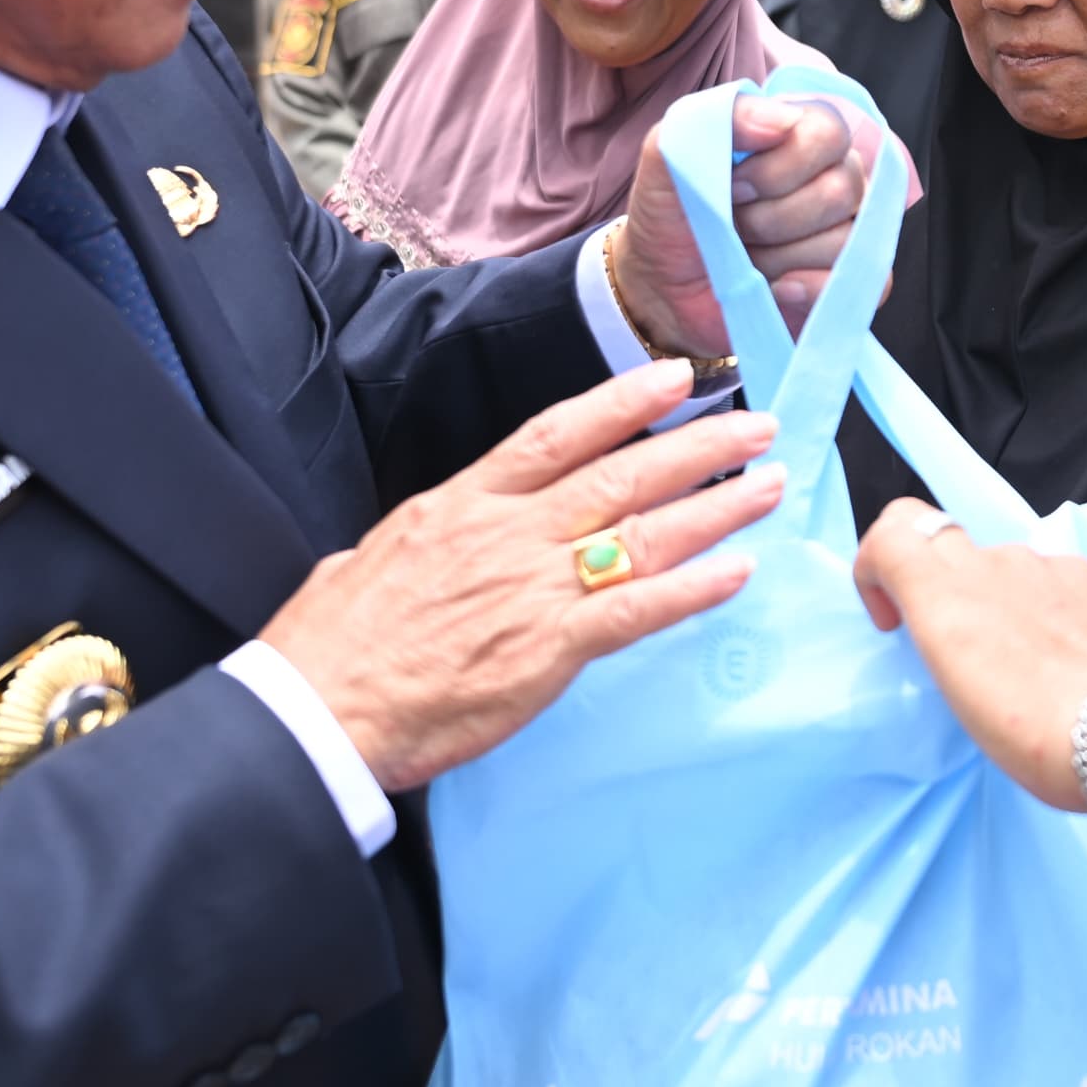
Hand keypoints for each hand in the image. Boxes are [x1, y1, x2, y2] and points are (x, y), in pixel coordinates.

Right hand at [267, 364, 778, 790]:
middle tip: (759, 425)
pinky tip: (735, 572)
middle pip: (621, 474)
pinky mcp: (549, 650)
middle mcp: (508, 533)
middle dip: (698, 446)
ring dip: (715, 506)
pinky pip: (636, 610)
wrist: (316, 707)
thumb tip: (432, 533)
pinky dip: (691, 589)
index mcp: (462, 504)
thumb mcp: (370, 558)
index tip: (676, 379)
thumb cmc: (329, 643)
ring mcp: (532, 588)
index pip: (557, 434)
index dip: (623, 402)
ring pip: (642, 533)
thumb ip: (422, 538)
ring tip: (770, 485)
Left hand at [610, 94, 881, 352]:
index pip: (829, 131)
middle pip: (842, 189)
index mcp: (802, 136)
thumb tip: (783, 120)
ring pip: (843, 240)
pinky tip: (773, 288)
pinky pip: (853, 283)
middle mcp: (836, 178)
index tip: (733, 186)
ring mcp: (848, 232)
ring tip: (748, 256)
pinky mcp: (846, 283)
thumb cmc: (674, 214)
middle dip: (771, 217)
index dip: (779, 166)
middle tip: (735, 225)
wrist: (662, 287)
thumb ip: (722, 116)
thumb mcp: (672, 152)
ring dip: (778, 256)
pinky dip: (803, 289)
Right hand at [852, 503, 1086, 809]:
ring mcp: (1043, 564)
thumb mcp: (959, 697)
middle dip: (932, 581)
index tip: (894, 620)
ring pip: (997, 565)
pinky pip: (1044, 578)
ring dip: (992, 601)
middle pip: (940, 541)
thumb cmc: (1033, 732)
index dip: (876, 567)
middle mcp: (991, 564)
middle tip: (950, 638)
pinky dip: (1038, 606)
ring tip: (1018, 663)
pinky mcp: (1086, 575)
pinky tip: (1059, 655)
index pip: (891, 533)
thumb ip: (943, 642)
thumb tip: (953, 630)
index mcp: (945, 597)